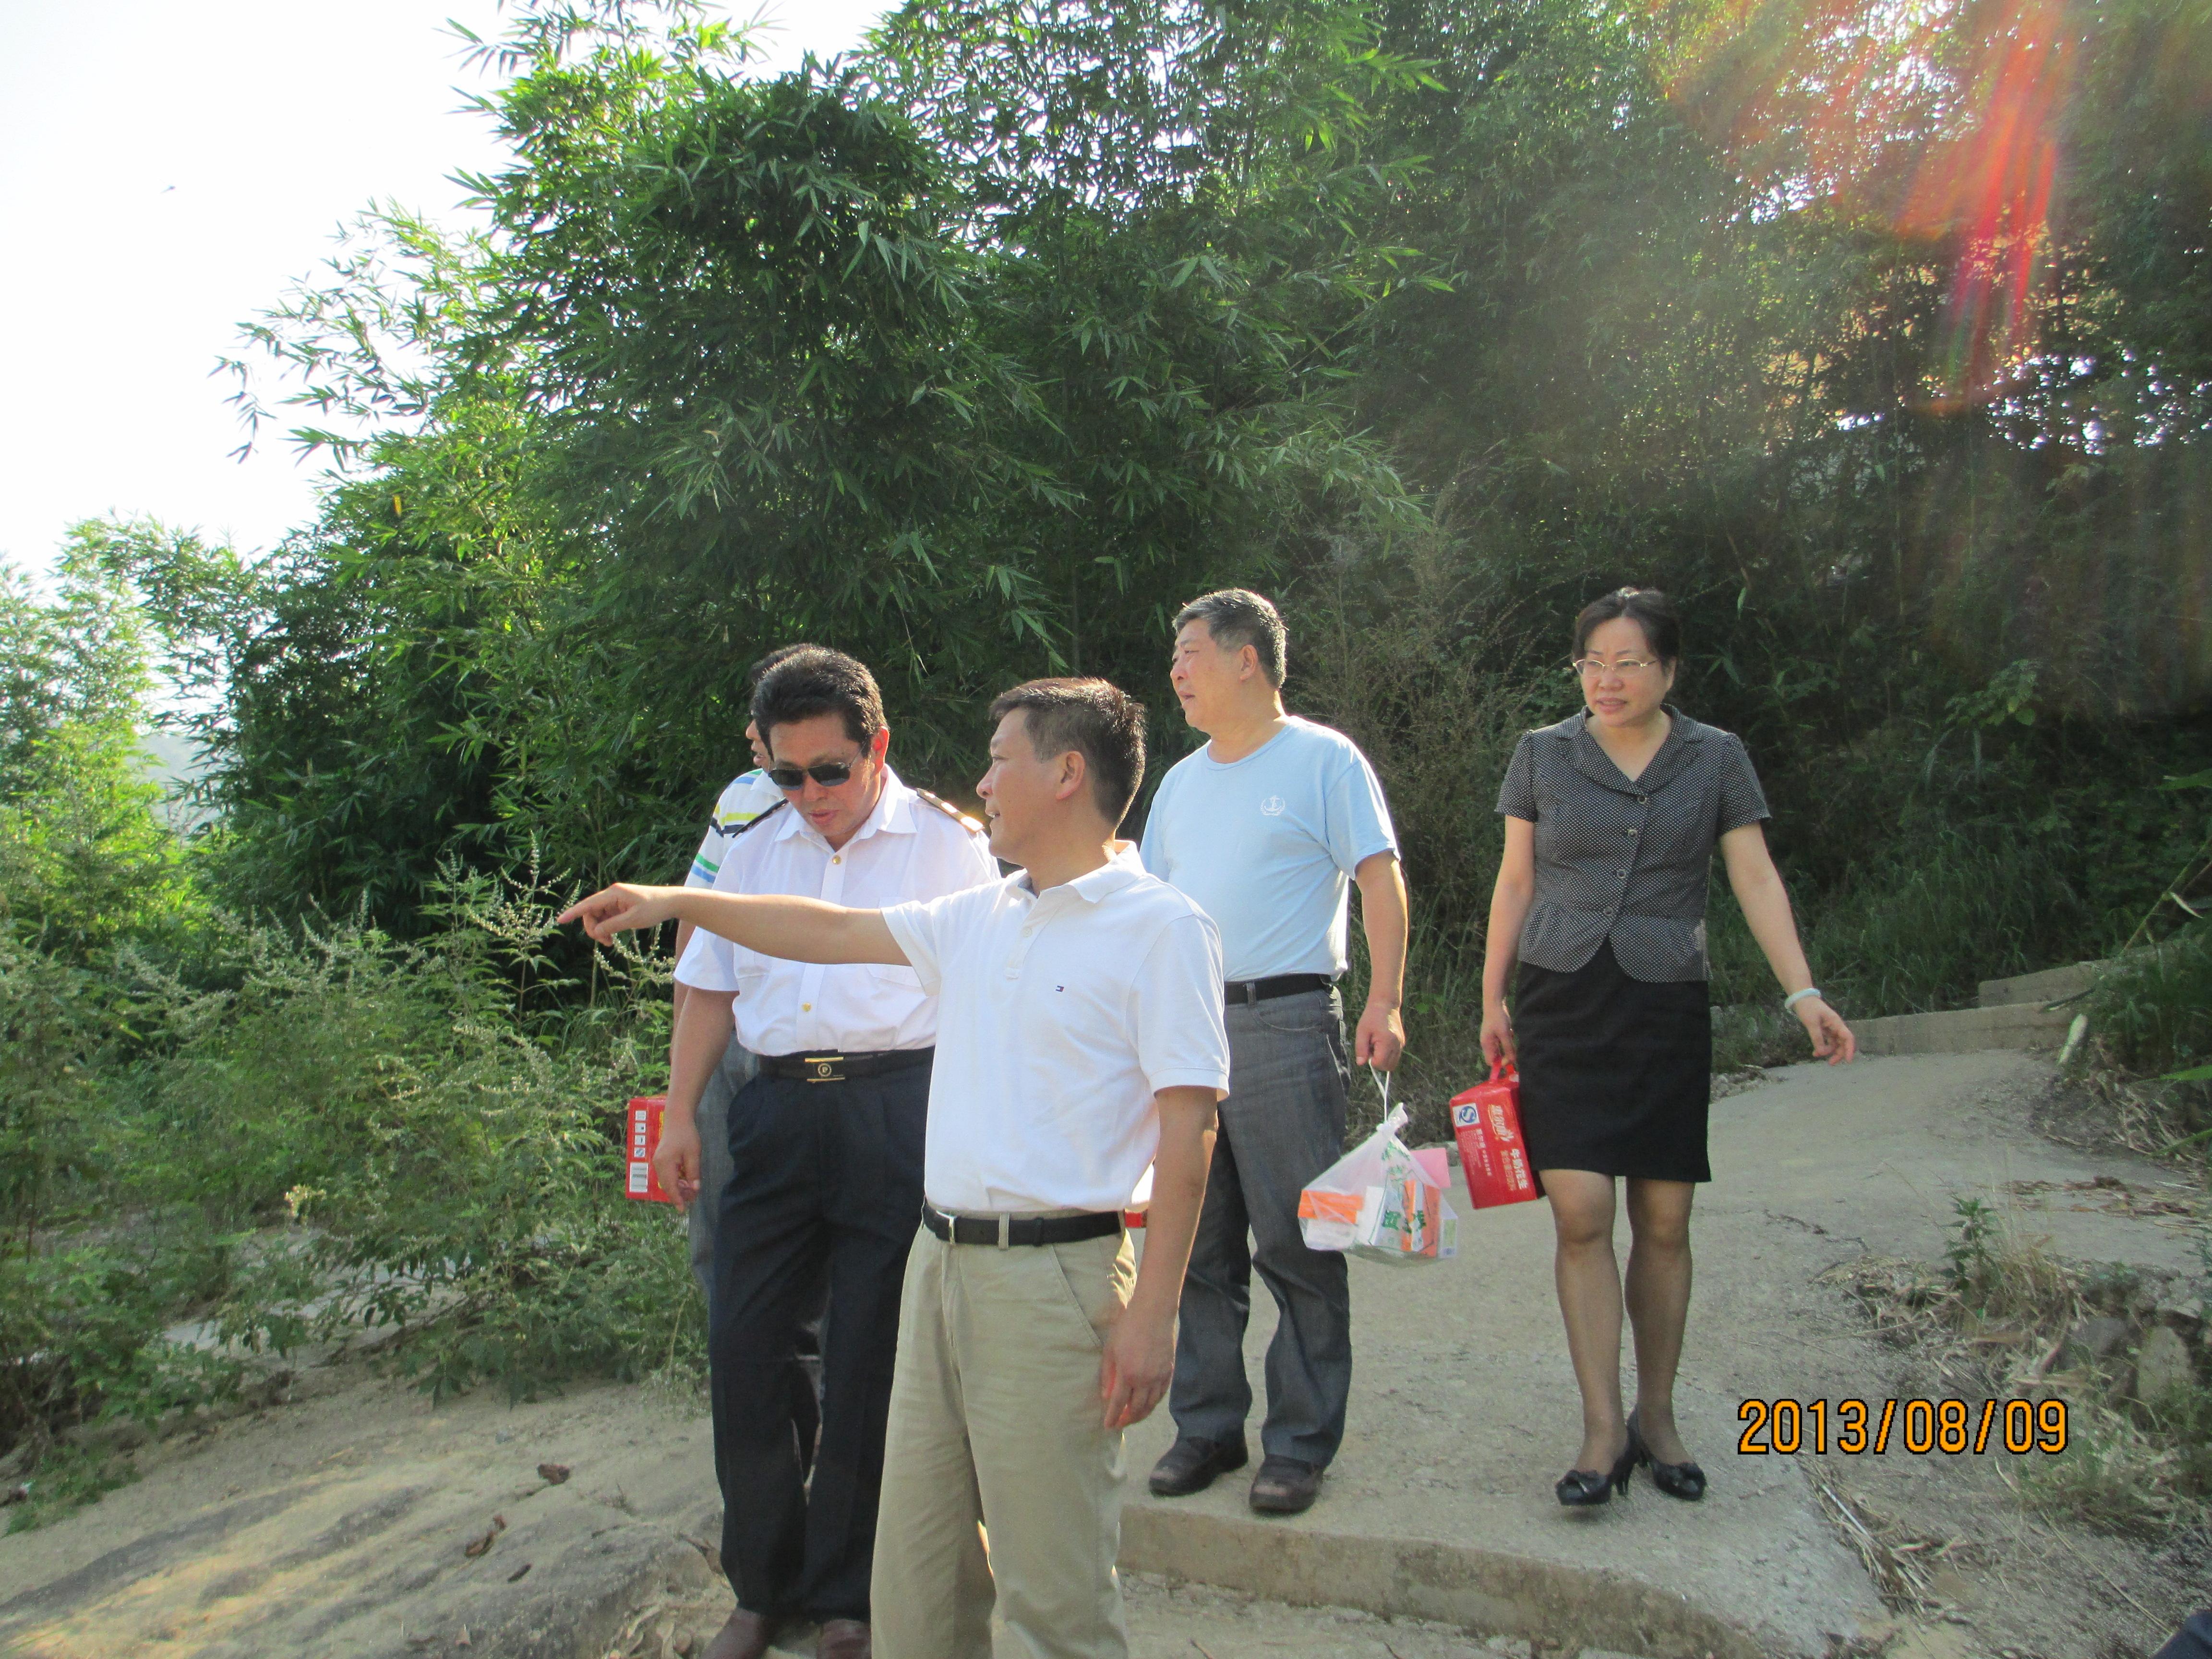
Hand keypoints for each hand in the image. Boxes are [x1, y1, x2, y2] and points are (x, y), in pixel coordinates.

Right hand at [556, 883, 674, 944]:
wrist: (672, 902)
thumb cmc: (654, 908)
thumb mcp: (633, 919)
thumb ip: (612, 926)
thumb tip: (596, 931)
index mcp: (613, 893)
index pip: (588, 904)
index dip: (573, 913)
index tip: (560, 921)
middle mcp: (612, 895)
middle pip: (591, 913)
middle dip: (593, 928)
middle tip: (605, 943)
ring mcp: (615, 901)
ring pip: (598, 917)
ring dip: (600, 930)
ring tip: (610, 943)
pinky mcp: (620, 907)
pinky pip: (606, 918)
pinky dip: (606, 928)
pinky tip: (612, 938)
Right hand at [652, 1109, 702, 1211]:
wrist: (677, 1118)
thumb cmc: (686, 1135)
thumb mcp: (693, 1154)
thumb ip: (693, 1173)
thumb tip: (694, 1190)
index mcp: (665, 1164)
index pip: (671, 1187)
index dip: (677, 1200)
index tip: (683, 1210)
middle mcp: (658, 1165)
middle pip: (667, 1186)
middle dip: (679, 1195)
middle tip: (693, 1198)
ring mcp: (657, 1162)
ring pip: (667, 1181)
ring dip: (678, 1188)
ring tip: (691, 1190)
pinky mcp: (660, 1160)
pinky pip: (667, 1175)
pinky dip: (675, 1180)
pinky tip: (685, 1181)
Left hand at [1098, 1301, 1175, 1429]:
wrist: (1153, 1312)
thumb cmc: (1128, 1327)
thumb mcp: (1111, 1349)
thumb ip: (1107, 1375)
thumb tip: (1107, 1397)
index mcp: (1127, 1373)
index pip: (1119, 1404)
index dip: (1113, 1417)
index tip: (1108, 1426)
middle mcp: (1145, 1379)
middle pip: (1137, 1409)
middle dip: (1127, 1420)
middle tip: (1120, 1423)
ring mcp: (1159, 1376)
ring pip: (1151, 1405)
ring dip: (1141, 1415)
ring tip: (1132, 1417)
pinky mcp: (1169, 1371)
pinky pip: (1161, 1395)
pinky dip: (1153, 1403)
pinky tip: (1147, 1404)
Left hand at [1354, 1003, 1404, 1070]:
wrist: (1385, 1005)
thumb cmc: (1372, 1016)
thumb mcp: (1361, 1031)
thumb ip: (1361, 1049)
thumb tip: (1360, 1063)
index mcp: (1387, 1041)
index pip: (1380, 1063)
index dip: (1371, 1061)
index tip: (1367, 1050)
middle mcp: (1397, 1044)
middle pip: (1388, 1067)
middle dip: (1378, 1062)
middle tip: (1371, 1048)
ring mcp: (1401, 1044)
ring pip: (1393, 1063)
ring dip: (1383, 1059)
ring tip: (1376, 1046)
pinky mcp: (1402, 1043)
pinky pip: (1395, 1056)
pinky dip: (1387, 1055)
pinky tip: (1381, 1044)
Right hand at [1480, 996, 1515, 1069]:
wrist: (1495, 1002)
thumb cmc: (1498, 1018)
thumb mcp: (1504, 1034)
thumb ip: (1508, 1048)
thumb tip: (1511, 1062)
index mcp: (1486, 1045)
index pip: (1491, 1062)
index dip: (1500, 1064)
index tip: (1510, 1060)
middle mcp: (1487, 1043)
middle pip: (1497, 1056)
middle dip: (1506, 1054)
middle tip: (1513, 1048)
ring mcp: (1491, 1038)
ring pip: (1501, 1048)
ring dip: (1508, 1045)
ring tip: (1510, 1035)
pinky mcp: (1495, 1033)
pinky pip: (1503, 1041)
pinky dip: (1508, 1038)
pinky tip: (1509, 1030)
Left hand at [1795, 997, 1854, 1063]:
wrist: (1801, 997)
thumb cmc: (1808, 1007)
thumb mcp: (1811, 1023)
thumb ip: (1817, 1038)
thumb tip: (1822, 1053)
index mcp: (1836, 1023)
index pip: (1848, 1038)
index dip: (1850, 1050)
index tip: (1848, 1061)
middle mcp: (1836, 1026)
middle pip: (1843, 1043)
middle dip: (1839, 1054)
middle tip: (1830, 1063)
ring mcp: (1831, 1028)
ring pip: (1835, 1043)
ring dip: (1829, 1051)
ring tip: (1817, 1056)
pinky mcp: (1824, 1029)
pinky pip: (1827, 1041)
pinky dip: (1822, 1047)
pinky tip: (1815, 1052)